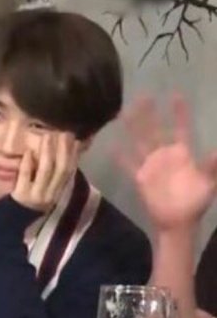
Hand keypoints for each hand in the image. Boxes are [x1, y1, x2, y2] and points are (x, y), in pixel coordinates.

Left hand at [12, 132, 79, 211]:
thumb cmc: (26, 203)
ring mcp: (36, 196)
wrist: (10, 224)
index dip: (73, 154)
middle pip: (61, 169)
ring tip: (46, 136)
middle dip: (63, 149)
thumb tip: (58, 154)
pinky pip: (26, 177)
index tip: (74, 138)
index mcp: (57, 192)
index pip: (69, 171)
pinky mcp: (21, 196)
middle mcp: (50, 195)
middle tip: (62, 132)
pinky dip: (28, 164)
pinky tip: (28, 152)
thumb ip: (50, 177)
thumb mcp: (43, 191)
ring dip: (47, 152)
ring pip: (45, 171)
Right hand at [116, 95, 216, 230]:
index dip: (179, 113)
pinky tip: (111, 145)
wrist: (177, 222)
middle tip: (143, 96)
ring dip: (133, 128)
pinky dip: (120, 156)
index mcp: (183, 153)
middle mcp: (165, 154)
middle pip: (155, 130)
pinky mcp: (140, 176)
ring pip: (140, 141)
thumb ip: (211, 166)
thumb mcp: (208, 183)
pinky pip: (128, 164)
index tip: (175, 95)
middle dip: (149, 113)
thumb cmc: (195, 202)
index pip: (181, 128)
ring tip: (124, 112)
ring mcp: (151, 165)